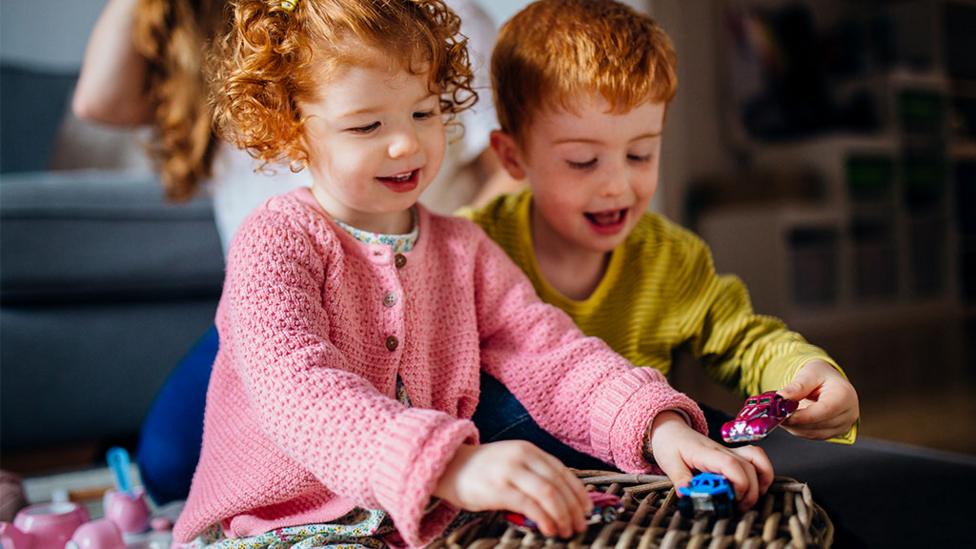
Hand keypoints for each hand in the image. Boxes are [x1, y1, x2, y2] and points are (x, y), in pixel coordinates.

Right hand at [434, 441, 591, 537]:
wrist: (448, 467)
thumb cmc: (481, 470)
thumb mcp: (511, 462)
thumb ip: (533, 473)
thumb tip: (561, 498)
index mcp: (528, 450)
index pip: (562, 471)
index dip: (578, 492)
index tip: (587, 509)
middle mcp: (522, 457)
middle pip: (558, 484)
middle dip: (573, 508)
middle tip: (580, 525)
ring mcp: (510, 471)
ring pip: (549, 494)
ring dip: (562, 516)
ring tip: (567, 531)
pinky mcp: (499, 489)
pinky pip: (531, 505)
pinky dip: (545, 519)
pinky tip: (550, 529)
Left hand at [649, 412, 773, 510]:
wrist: (671, 431)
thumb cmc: (671, 445)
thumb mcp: (669, 463)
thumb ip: (680, 479)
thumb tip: (688, 496)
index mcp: (706, 453)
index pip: (730, 464)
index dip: (737, 484)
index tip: (731, 499)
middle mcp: (722, 451)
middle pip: (747, 468)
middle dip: (749, 492)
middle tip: (737, 507)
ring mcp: (730, 452)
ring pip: (757, 461)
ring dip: (761, 481)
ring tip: (749, 499)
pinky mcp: (733, 455)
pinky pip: (756, 459)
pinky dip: (763, 472)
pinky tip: (756, 487)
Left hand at [778, 360, 858, 439]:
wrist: (829, 382)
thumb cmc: (821, 375)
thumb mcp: (809, 373)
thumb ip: (797, 386)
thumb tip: (781, 398)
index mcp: (844, 395)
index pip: (824, 410)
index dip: (803, 416)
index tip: (783, 415)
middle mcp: (848, 413)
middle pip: (818, 424)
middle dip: (794, 421)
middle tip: (774, 414)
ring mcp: (843, 426)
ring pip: (813, 433)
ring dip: (794, 426)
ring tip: (779, 415)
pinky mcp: (834, 433)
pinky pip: (813, 435)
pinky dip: (798, 429)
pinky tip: (789, 419)